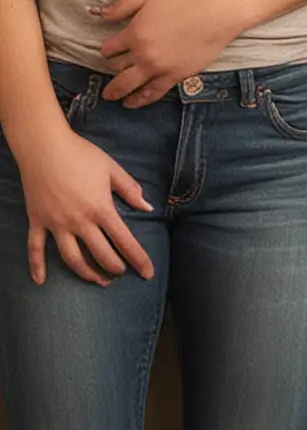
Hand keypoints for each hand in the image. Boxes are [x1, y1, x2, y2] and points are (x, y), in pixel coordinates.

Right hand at [15, 127, 154, 284]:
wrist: (44, 147)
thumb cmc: (82, 155)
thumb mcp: (112, 169)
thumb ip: (130, 189)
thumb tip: (148, 207)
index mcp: (101, 208)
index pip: (125, 241)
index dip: (138, 259)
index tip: (148, 273)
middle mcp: (78, 221)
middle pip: (100, 254)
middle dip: (114, 268)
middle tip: (122, 274)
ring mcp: (55, 224)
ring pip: (71, 258)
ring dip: (86, 273)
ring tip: (98, 280)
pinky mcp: (37, 221)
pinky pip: (35, 249)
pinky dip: (36, 266)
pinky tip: (40, 281)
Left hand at [95, 0, 244, 105]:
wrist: (218, 12)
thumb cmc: (187, 0)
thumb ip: (123, 6)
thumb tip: (101, 14)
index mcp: (134, 34)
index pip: (109, 49)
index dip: (107, 49)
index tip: (110, 49)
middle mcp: (143, 54)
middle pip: (116, 67)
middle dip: (111, 67)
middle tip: (112, 67)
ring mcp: (159, 68)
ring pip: (128, 85)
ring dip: (116, 91)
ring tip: (111, 96)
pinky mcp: (176, 76)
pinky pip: (152, 93)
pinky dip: (138, 101)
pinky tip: (131, 103)